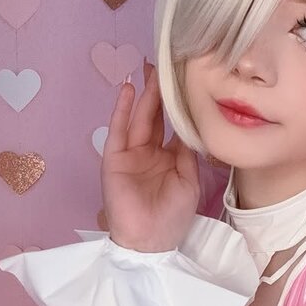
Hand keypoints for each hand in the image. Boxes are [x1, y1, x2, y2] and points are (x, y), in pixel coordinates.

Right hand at [101, 58, 200, 252]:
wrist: (150, 241)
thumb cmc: (172, 217)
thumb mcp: (188, 181)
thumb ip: (187, 152)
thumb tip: (191, 124)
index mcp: (168, 158)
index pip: (173, 125)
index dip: (177, 105)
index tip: (184, 81)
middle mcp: (149, 152)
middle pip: (155, 116)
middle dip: (159, 91)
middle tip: (165, 64)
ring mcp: (130, 154)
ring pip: (139, 118)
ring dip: (143, 93)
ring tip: (148, 69)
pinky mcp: (114, 159)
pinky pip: (118, 130)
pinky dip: (122, 110)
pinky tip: (128, 89)